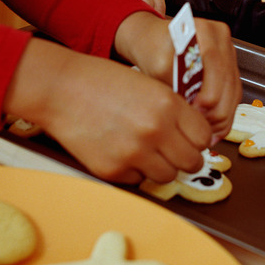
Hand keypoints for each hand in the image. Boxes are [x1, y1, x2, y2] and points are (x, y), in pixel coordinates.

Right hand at [3, 38, 210, 183]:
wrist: (61, 89)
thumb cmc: (104, 83)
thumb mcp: (150, 86)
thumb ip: (175, 111)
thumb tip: (196, 139)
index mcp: (168, 105)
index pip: (203, 137)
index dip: (197, 139)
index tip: (189, 138)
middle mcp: (155, 131)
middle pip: (191, 162)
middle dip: (184, 157)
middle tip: (172, 150)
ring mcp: (133, 153)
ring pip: (167, 176)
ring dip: (161, 167)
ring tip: (145, 151)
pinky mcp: (112, 170)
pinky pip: (138, 181)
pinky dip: (134, 171)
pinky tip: (121, 151)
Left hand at [113, 12, 241, 144]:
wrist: (155, 43)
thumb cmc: (154, 51)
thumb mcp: (157, 65)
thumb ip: (174, 83)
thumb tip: (188, 110)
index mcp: (205, 30)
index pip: (214, 62)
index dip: (209, 90)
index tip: (196, 109)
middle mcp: (222, 41)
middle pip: (229, 81)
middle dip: (216, 109)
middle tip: (199, 127)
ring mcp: (229, 56)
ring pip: (234, 93)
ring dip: (222, 117)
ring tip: (206, 134)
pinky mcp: (230, 71)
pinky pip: (233, 97)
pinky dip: (224, 115)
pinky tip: (212, 129)